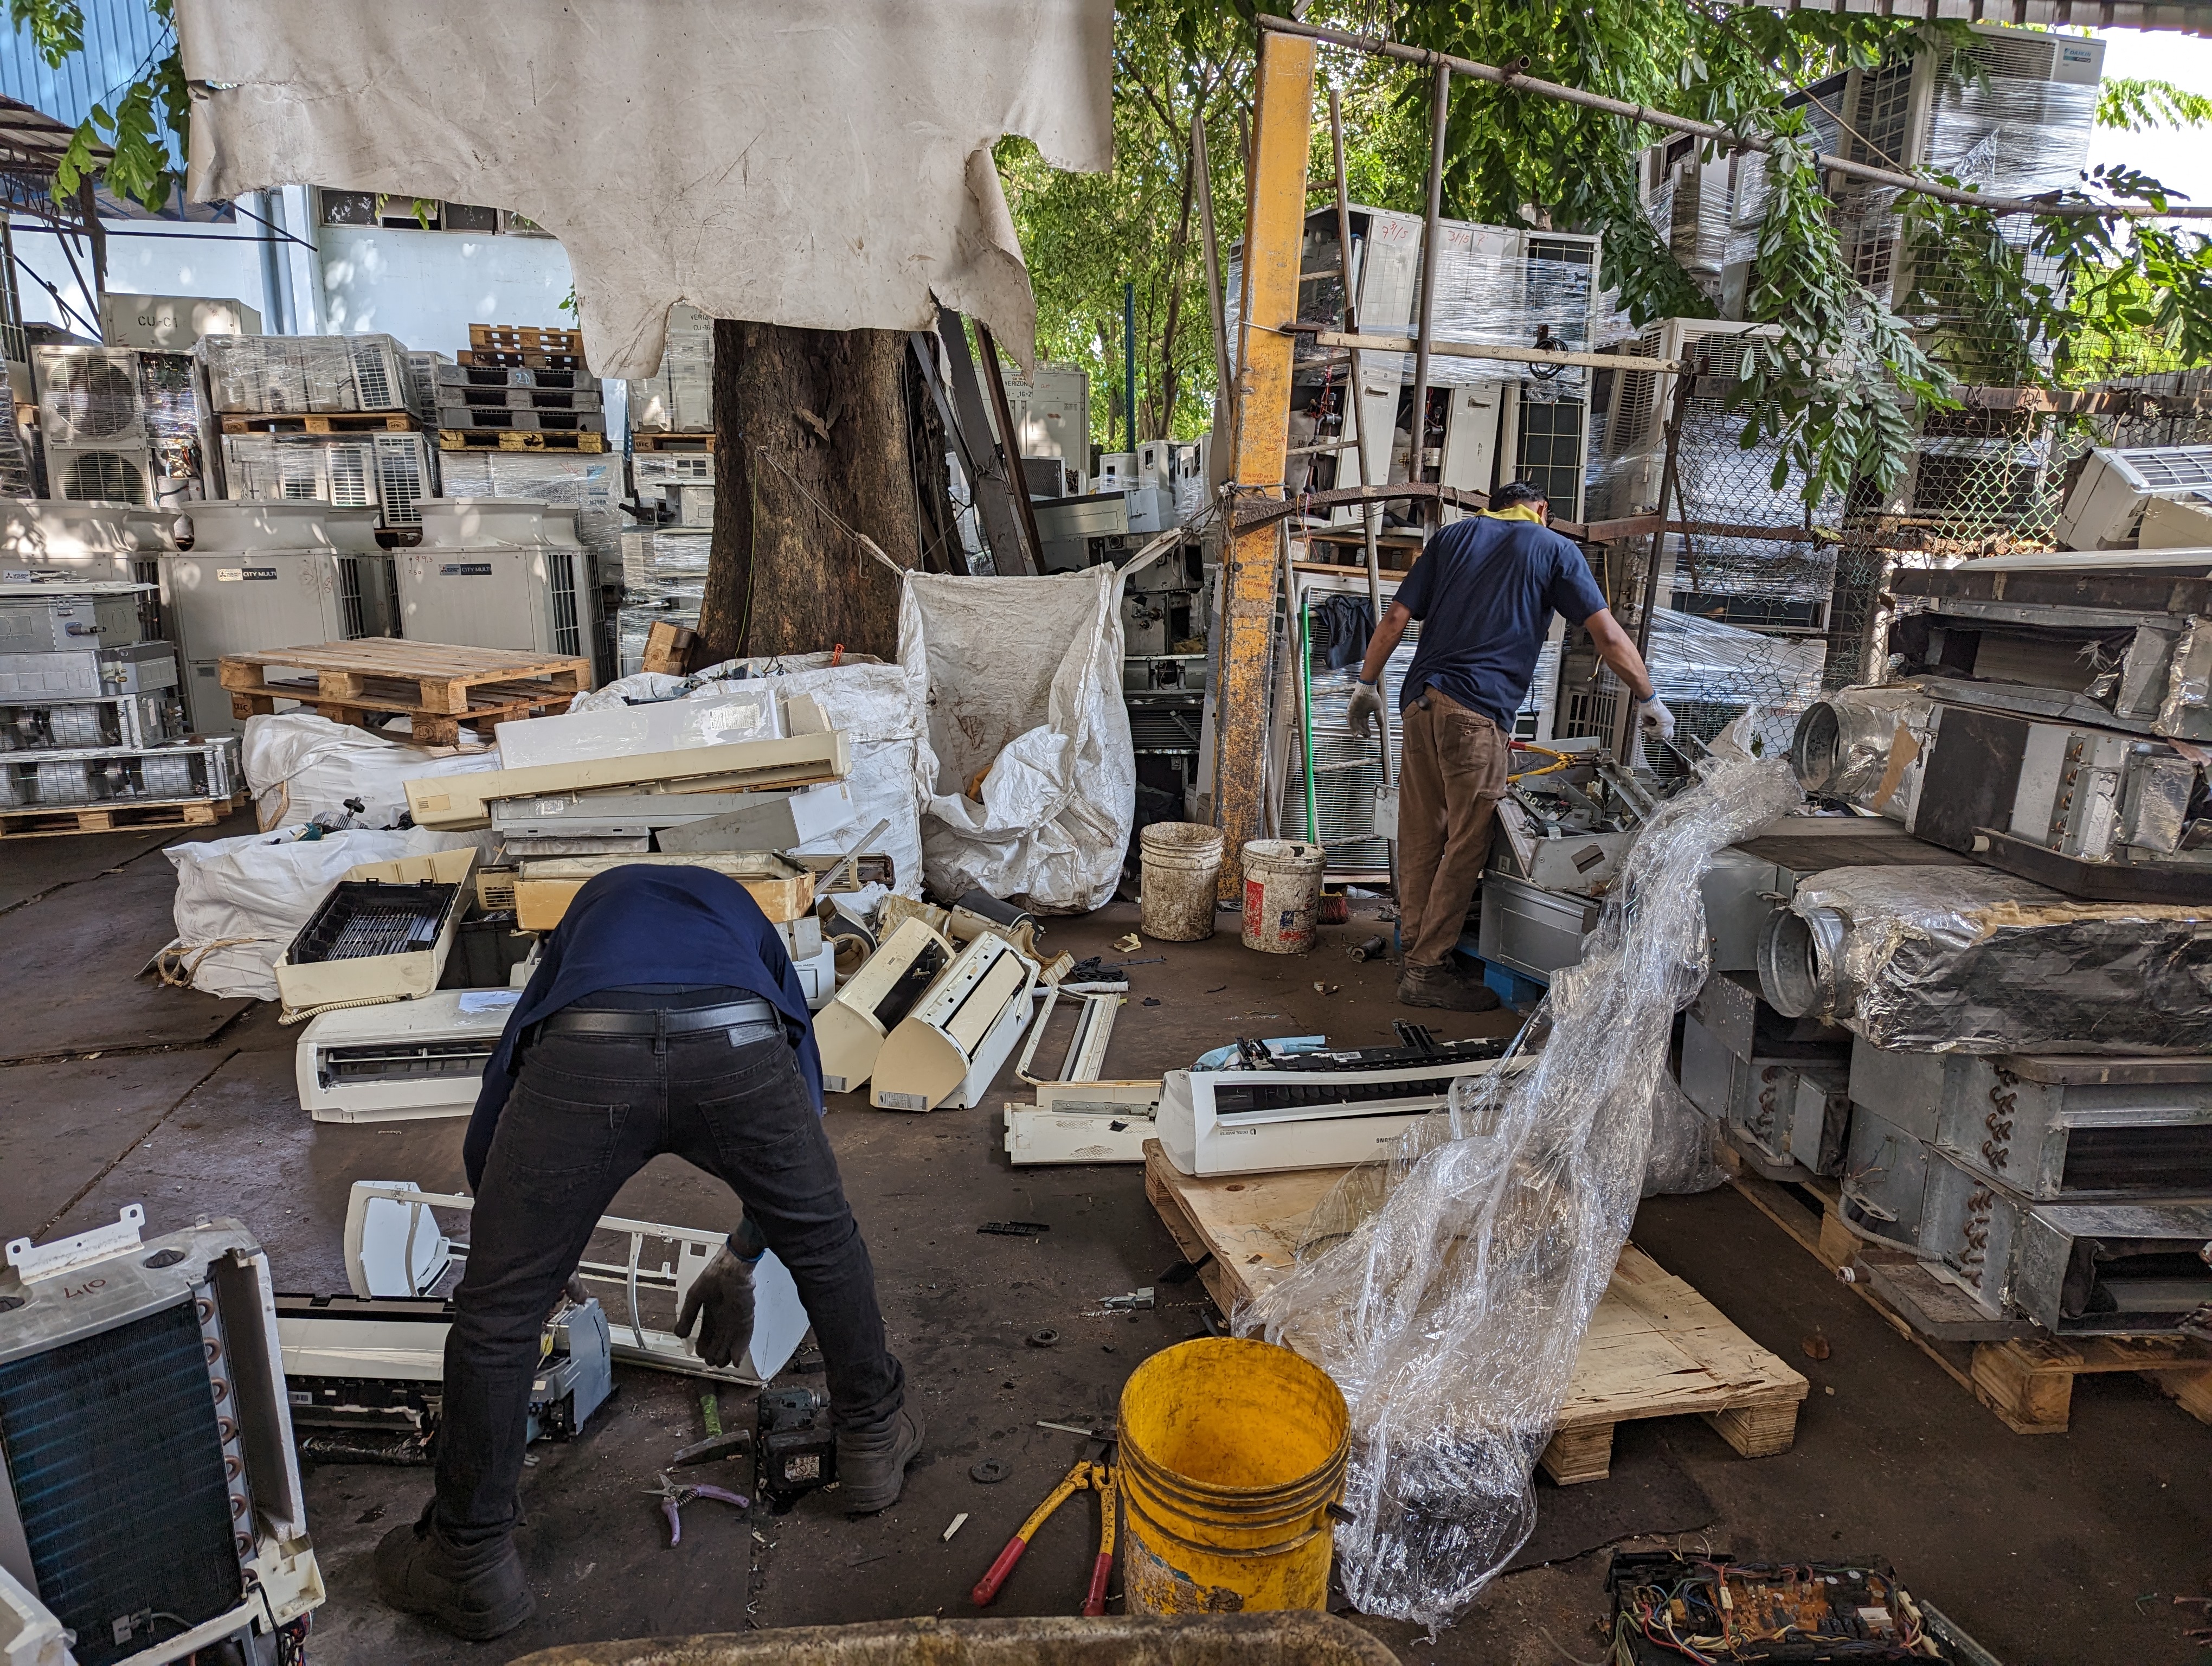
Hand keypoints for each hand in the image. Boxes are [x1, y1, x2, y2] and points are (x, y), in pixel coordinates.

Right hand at [676, 1243, 756, 1367]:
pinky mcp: (746, 1319)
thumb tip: (679, 1334)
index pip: (707, 1334)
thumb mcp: (694, 1297)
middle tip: (710, 1361)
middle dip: (714, 1353)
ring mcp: (736, 1319)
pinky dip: (739, 1350)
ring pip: (730, 1343)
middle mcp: (724, 1318)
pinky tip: (735, 1360)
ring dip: (725, 1355)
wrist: (732, 1268)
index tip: (699, 1352)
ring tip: (719, 1363)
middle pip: (719, 1342)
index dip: (703, 1345)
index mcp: (711, 1312)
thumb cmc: (714, 1276)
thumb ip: (687, 1316)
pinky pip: (744, 1338)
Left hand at [1348, 678, 1386, 740]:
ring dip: (1355, 729)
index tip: (1369, 735)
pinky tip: (1353, 729)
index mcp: (1365, 713)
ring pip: (1354, 723)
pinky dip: (1351, 724)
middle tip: (1364, 736)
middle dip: (1362, 731)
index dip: (1367, 730)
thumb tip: (1381, 726)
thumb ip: (1379, 717)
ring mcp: (1354, 712)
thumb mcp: (1378, 709)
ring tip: (1357, 735)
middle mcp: (1359, 714)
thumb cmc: (1373, 696)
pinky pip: (1349, 718)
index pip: (1365, 724)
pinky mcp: (1350, 709)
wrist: (1367, 689)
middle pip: (1359, 725)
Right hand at [1635, 694, 1674, 742]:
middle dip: (1654, 737)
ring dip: (1650, 732)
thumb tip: (1649, 741)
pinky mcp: (1666, 721)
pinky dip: (1650, 729)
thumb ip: (1650, 732)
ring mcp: (1669, 722)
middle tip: (1646, 734)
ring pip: (1660, 735)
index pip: (1669, 735)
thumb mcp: (1649, 723)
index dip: (1661, 739)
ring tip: (1644, 727)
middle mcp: (1671, 722)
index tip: (1653, 741)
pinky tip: (1645, 725)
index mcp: (1668, 722)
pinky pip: (1658, 731)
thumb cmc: (1648, 709)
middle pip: (1664, 737)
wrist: (1648, 701)